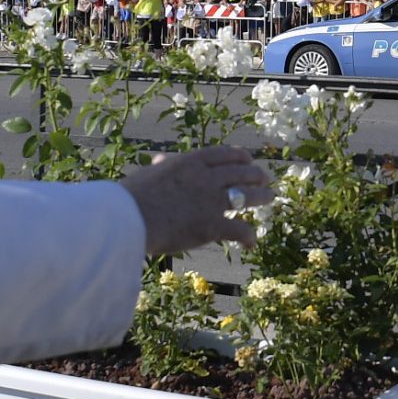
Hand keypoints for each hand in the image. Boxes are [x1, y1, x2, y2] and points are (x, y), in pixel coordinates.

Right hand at [121, 147, 275, 254]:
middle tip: (265, 179)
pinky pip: (239, 229)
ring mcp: (211, 201)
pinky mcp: (212, 225)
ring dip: (262, 197)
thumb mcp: (149, 173)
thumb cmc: (131, 197)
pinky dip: (248, 236)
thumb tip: (161, 160)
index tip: (247, 159)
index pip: (223, 154)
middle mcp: (206, 178)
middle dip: (256, 175)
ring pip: (247, 196)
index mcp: (190, 162)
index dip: (240, 156)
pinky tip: (251, 243)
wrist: (127, 217)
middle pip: (241, 173)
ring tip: (270, 199)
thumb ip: (162, 167)